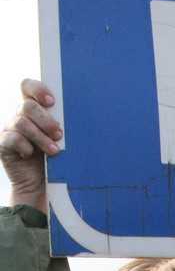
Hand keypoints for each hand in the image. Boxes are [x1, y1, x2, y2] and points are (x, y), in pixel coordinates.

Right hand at [1, 79, 60, 212]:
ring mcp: (9, 129)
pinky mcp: (3, 143)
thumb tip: (72, 118)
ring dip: (40, 137)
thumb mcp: (60, 140)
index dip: (37, 88)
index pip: (27, 86)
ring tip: (54, 151)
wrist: (39, 184)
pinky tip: (31, 155)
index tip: (51, 101)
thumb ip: (59, 126)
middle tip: (59, 134)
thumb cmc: (54, 160)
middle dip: (45, 120)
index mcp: (33, 110)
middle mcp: (19, 116)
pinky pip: (13, 138)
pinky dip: (25, 147)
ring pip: (22, 123)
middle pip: (27, 106)